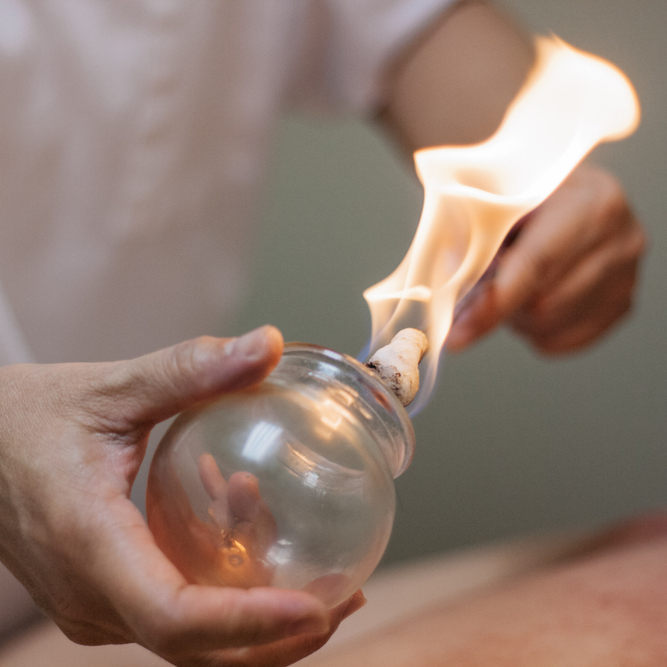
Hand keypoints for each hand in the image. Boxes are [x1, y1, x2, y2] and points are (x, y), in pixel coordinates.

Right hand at [0, 326, 363, 665]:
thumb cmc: (27, 418)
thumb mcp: (111, 386)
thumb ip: (191, 368)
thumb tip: (270, 344)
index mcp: (88, 542)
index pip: (173, 617)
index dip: (250, 624)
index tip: (315, 607)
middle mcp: (88, 593)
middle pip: (193, 647)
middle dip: (276, 636)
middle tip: (343, 594)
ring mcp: (92, 604)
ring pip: (186, 636)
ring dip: (253, 608)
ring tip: (306, 554)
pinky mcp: (101, 595)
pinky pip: (170, 612)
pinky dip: (223, 592)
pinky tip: (246, 528)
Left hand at [447, 163, 645, 353]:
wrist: (554, 191)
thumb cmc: (517, 194)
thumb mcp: (488, 200)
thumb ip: (469, 242)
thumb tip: (441, 298)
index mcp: (589, 200)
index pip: (536, 263)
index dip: (492, 303)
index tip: (455, 336)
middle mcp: (620, 238)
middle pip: (543, 303)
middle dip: (500, 304)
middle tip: (480, 285)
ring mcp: (627, 275)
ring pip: (549, 326)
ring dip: (516, 316)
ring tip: (512, 281)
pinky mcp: (621, 305)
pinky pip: (561, 342)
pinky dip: (533, 330)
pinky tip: (531, 298)